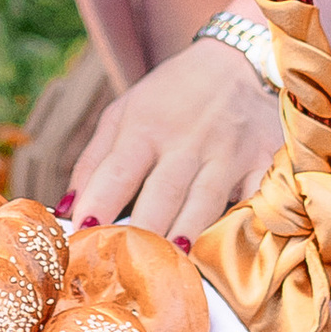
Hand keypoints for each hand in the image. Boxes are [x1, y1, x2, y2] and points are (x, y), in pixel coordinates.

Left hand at [69, 38, 281, 247]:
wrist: (236, 61)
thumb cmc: (169, 96)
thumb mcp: (124, 112)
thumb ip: (94, 162)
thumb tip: (67, 211)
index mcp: (146, 126)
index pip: (118, 172)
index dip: (100, 205)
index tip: (82, 237)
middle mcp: (188, 140)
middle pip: (162, 195)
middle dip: (143, 232)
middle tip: (123, 267)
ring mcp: (229, 152)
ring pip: (205, 203)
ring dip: (185, 237)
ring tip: (169, 269)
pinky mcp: (263, 161)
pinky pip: (252, 199)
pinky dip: (241, 224)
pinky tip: (228, 252)